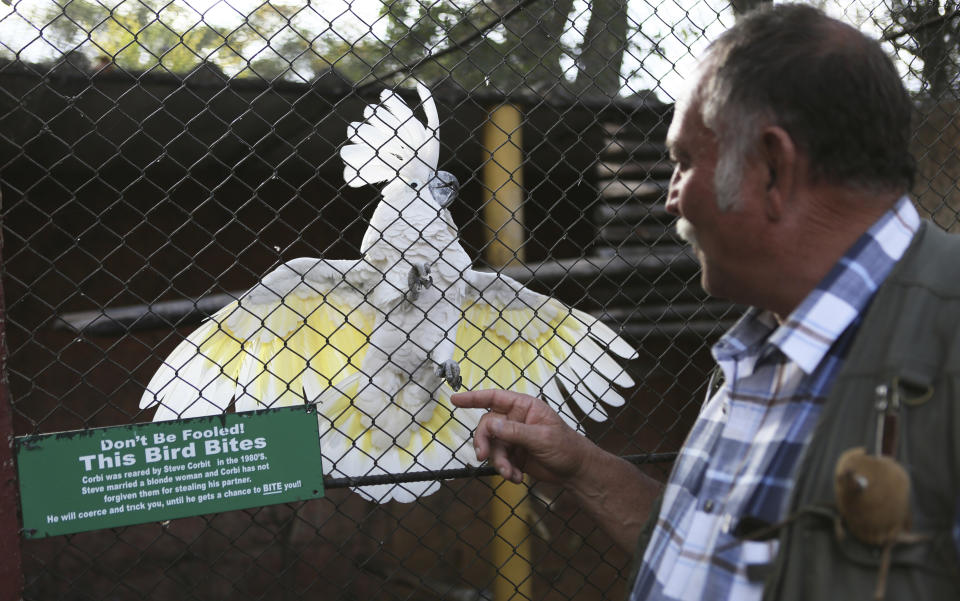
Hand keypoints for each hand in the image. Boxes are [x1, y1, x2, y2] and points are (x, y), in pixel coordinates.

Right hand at [451, 389, 595, 484]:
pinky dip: (504, 470)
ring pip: (492, 446)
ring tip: (509, 473)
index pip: (494, 397)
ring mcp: (514, 438)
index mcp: (524, 407)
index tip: (454, 399)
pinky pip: (499, 460)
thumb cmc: (566, 447)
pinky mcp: (514, 455)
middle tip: (483, 455)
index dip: (473, 397)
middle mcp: (516, 420)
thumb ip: (515, 431)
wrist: (576, 472)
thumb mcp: (542, 437)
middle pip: (487, 425)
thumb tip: (490, 425)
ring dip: (498, 461)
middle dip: (484, 441)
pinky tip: (516, 478)